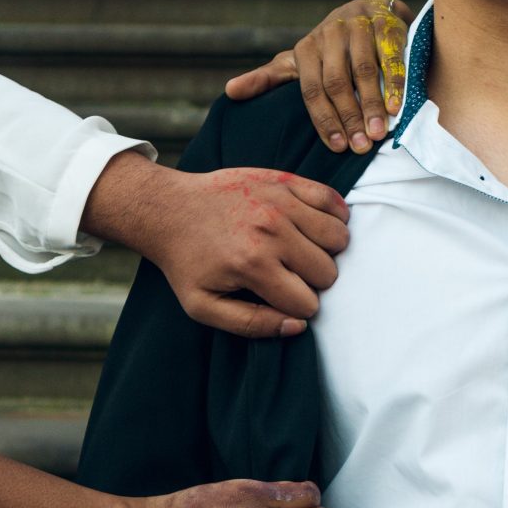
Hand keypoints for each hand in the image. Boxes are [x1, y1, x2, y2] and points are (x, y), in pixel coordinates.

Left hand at [83, 154, 349, 338]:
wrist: (168, 209)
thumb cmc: (187, 261)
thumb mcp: (203, 306)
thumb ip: (250, 324)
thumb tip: (297, 326)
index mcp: (253, 264)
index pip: (308, 302)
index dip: (297, 307)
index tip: (280, 298)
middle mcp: (272, 230)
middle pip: (328, 272)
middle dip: (313, 282)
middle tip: (289, 275)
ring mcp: (281, 202)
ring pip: (339, 238)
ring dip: (326, 251)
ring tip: (302, 251)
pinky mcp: (285, 181)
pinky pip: (333, 201)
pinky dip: (334, 217)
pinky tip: (313, 227)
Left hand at [225, 0, 414, 152]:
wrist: (366, 8)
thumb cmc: (329, 47)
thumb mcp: (296, 61)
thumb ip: (268, 78)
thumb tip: (229, 92)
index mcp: (305, 48)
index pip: (312, 90)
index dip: (324, 121)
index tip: (338, 148)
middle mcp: (329, 35)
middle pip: (338, 83)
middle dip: (349, 118)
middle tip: (361, 147)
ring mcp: (357, 26)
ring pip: (365, 71)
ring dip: (372, 105)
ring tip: (378, 134)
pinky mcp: (384, 21)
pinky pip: (390, 56)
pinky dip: (395, 83)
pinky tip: (396, 107)